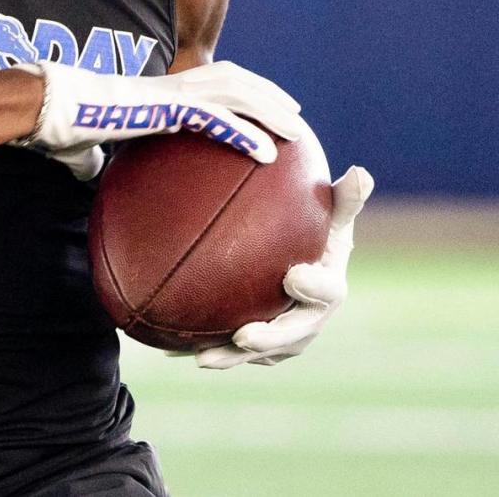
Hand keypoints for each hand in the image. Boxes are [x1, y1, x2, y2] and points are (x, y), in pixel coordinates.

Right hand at [12, 60, 303, 179]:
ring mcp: (172, 92)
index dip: (242, 87)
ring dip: (269, 111)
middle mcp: (172, 84)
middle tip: (295, 117)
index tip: (264, 104)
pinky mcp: (168, 107)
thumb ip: (99, 158)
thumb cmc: (64, 125)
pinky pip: (216, 120)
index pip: (212, 79)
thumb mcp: (90, 146)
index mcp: (160, 89)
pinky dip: (245, 134)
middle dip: (268, 95)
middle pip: (235, 80)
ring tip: (295, 132)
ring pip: (236, 94)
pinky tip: (266, 154)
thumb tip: (90, 176)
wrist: (51, 109)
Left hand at [193, 165, 373, 367]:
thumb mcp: (331, 211)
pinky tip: (172, 352)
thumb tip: (360, 173)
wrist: (299, 257)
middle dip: (270, 339)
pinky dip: (208, 350)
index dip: (314, 288)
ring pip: (260, 353)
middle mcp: (311, 319)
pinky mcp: (260, 346)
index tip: (293, 276)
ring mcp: (286, 337)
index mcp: (331, 287)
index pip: (329, 292)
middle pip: (293, 335)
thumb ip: (344, 197)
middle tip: (243, 336)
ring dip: (232, 357)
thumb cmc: (317, 228)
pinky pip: (233, 352)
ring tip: (202, 357)